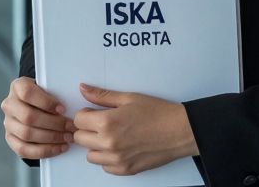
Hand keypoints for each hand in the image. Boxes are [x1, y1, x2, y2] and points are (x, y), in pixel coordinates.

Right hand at [1, 77, 77, 159]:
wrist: (33, 104)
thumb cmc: (45, 95)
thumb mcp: (49, 86)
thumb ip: (58, 89)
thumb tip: (81, 92)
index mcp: (18, 86)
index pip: (27, 93)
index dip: (46, 102)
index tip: (63, 109)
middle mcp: (9, 104)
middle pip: (29, 117)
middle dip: (54, 124)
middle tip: (71, 127)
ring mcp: (8, 123)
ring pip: (26, 134)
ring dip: (51, 138)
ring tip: (68, 138)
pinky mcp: (10, 139)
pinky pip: (24, 149)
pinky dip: (44, 150)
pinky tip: (59, 148)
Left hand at [72, 83, 198, 175]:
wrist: (180, 130)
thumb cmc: (158, 112)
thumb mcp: (129, 98)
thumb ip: (102, 96)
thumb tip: (83, 89)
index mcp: (107, 122)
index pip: (78, 120)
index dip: (86, 114)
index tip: (95, 113)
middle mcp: (108, 143)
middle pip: (80, 138)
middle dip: (88, 129)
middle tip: (104, 123)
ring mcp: (116, 159)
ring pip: (90, 155)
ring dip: (96, 146)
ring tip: (113, 136)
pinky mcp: (125, 170)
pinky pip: (105, 167)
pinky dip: (109, 159)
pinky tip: (121, 147)